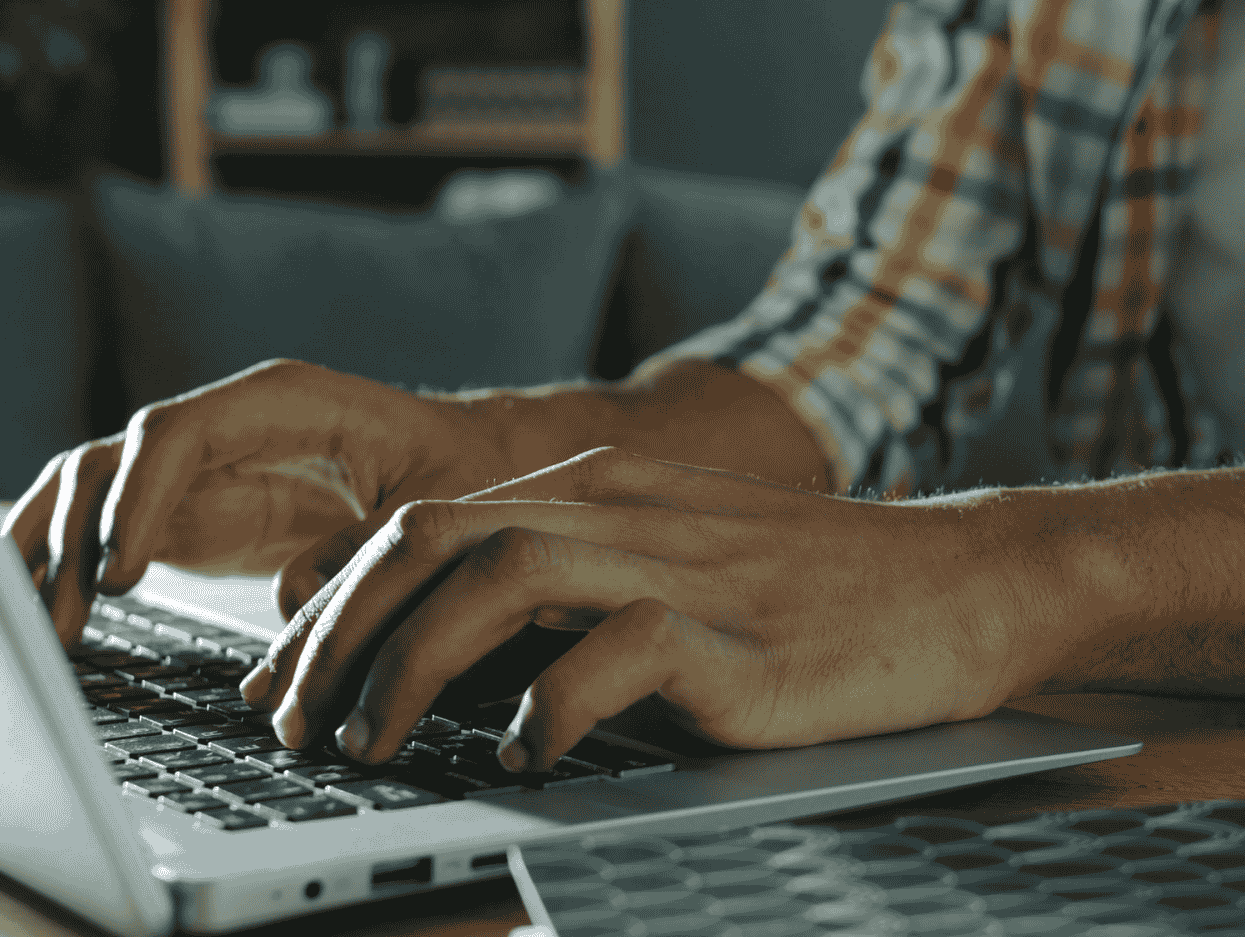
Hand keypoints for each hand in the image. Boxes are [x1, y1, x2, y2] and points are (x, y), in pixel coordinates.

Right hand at [2, 359, 532, 645]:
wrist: (477, 462)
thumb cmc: (460, 471)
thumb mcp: (433, 505)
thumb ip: (365, 547)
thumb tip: (293, 606)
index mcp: (282, 402)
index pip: (178, 433)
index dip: (138, 499)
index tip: (119, 573)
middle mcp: (227, 424)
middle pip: (115, 460)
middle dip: (75, 537)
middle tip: (63, 625)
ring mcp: (202, 466)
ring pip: (94, 492)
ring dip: (55, 555)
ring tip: (47, 637)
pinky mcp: (194, 510)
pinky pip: (110, 528)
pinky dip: (71, 567)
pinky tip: (53, 623)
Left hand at [243, 448, 1048, 771]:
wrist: (964, 582)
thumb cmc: (819, 591)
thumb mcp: (675, 567)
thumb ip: (569, 595)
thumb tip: (448, 667)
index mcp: (601, 490)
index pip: (421, 527)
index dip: (329, 607)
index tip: (281, 683)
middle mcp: (625, 512)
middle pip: (431, 540)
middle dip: (337, 635)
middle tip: (294, 725)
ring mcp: (682, 566)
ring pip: (497, 574)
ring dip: (409, 663)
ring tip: (371, 744)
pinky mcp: (739, 636)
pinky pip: (616, 651)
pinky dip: (550, 703)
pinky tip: (527, 753)